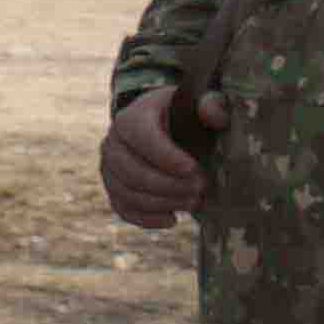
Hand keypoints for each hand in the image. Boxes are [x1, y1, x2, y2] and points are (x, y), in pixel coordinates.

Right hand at [97, 88, 212, 231]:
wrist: (163, 126)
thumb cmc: (184, 114)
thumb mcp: (198, 103)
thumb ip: (212, 104)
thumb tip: (215, 116)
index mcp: (131, 118)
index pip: (141, 138)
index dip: (166, 157)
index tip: (194, 169)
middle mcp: (112, 143)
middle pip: (131, 171)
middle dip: (167, 185)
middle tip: (201, 189)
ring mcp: (109, 168)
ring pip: (127, 193)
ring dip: (161, 203)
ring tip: (194, 203)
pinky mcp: (114, 188)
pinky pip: (122, 208)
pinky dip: (146, 219)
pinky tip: (173, 220)